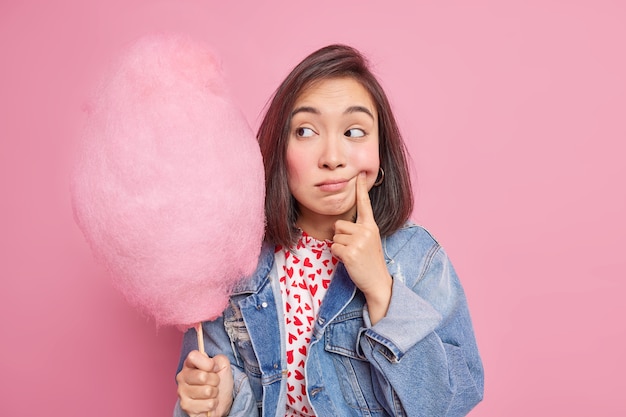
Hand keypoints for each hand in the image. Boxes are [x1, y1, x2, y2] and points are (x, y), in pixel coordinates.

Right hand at [176, 351, 233, 416]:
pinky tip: (208, 402)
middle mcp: (182, 377)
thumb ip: (218, 360)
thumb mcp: (223, 366)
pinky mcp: (186, 407)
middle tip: (213, 383)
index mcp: (189, 364)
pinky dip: (213, 403)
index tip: (213, 368)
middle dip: (214, 380)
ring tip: (211, 393)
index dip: (208, 363)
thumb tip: (211, 364)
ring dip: (214, 393)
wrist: (220, 401)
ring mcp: (182, 392)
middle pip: (202, 376)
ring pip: (207, 391)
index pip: (193, 356)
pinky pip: (208, 404)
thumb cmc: (220, 382)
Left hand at [331, 171, 391, 323]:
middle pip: (339, 225)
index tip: (359, 173)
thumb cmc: (370, 262)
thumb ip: (359, 230)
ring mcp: (359, 242)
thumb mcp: (369, 241)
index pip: (365, 204)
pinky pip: (333, 248)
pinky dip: (337, 256)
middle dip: (341, 237)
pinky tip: (349, 262)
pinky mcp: (351, 252)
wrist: (378, 283)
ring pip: (335, 237)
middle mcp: (366, 231)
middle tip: (354, 250)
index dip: (361, 188)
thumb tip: (339, 226)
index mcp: (371, 226)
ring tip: (353, 256)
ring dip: (339, 248)